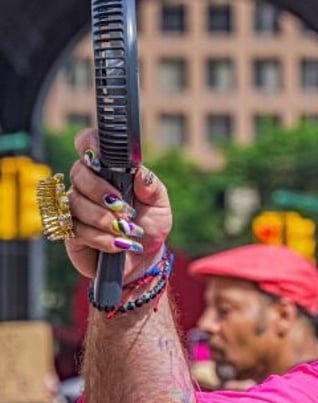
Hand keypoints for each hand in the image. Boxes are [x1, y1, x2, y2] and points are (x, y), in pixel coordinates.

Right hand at [66, 129, 171, 282]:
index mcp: (108, 172)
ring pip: (76, 203)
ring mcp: (76, 208)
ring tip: (128, 230)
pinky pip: (77, 230)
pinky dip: (102, 238)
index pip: (88, 145)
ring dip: (104, 219)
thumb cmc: (150, 226)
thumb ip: (152, 188)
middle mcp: (88, 186)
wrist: (145, 260)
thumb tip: (141, 172)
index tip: (99, 157)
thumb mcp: (160, 206)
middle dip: (102, 191)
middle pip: (79, 174)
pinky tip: (119, 244)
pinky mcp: (71, 233)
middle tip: (125, 209)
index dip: (88, 143)